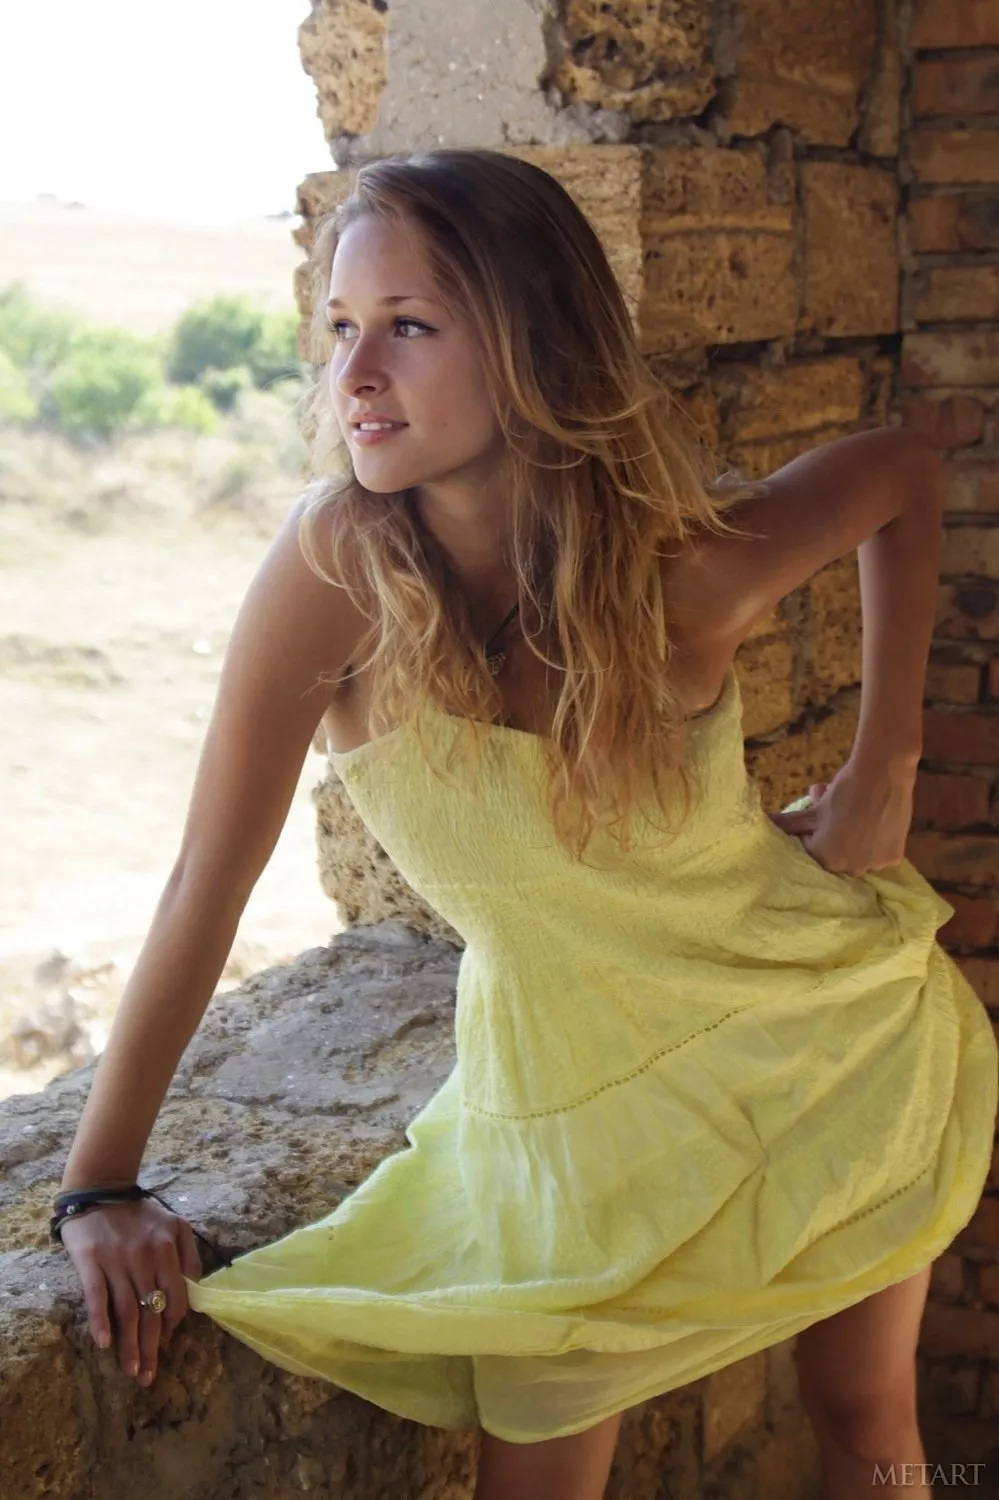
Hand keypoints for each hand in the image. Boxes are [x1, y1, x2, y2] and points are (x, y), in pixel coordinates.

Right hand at [58, 1197, 202, 1385]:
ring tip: (132, 1370)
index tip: (167, 1341)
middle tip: (148, 1377)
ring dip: (129, 1344)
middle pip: (151, 1310)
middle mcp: (145, 1257)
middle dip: (152, 1347)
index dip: (173, 1322)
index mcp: (168, 1248)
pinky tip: (104, 1343)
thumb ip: (189, 1255)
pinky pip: (97, 1296)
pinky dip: (101, 1321)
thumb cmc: (139, 1213)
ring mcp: (116, 1260)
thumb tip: (194, 1291)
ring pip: (126, 1310)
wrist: (100, 1189)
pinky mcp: (90, 1261)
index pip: (176, 1297)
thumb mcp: (175, 1225)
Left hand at [767, 762, 914, 875]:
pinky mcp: (894, 857)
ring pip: (857, 854)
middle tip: (837, 811)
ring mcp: (874, 865)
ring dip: (853, 837)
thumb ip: (787, 823)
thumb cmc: (843, 791)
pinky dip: (874, 839)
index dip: (814, 832)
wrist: (883, 774)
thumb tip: (762, 822)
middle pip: (835, 854)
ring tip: (855, 811)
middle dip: (832, 834)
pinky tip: (874, 820)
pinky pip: (878, 852)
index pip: (812, 851)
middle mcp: (850, 869)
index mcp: (826, 860)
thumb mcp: (813, 810)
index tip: (820, 816)